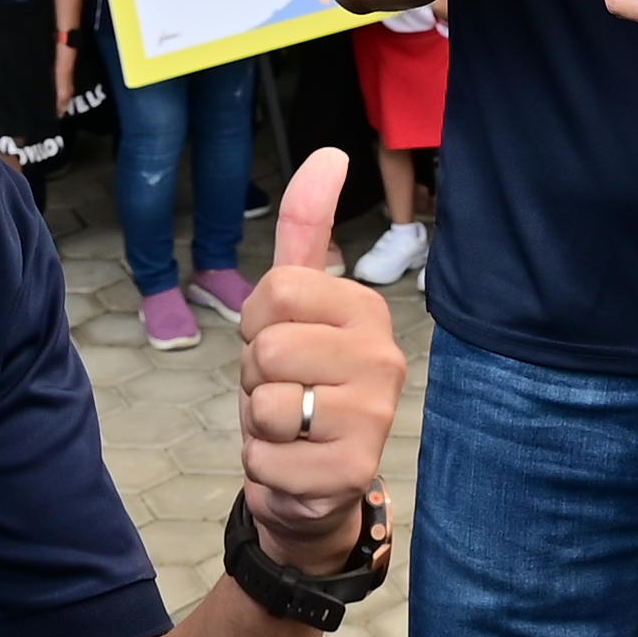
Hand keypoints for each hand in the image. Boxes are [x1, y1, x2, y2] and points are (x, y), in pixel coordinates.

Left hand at [230, 155, 405, 559]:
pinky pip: (265, 457)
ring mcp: (375, 415)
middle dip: (255, 378)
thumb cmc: (300, 384)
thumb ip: (306, 229)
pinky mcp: (355, 469)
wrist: (314, 483)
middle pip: (266, 348)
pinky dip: (264, 467)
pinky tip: (294, 465)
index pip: (276, 290)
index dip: (255, 322)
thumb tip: (329, 152)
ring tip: (290, 429)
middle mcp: (382, 357)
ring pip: (265, 403)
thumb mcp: (296, 305)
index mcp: (364, 309)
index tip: (279, 343)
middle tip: (285, 393)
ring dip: (258, 424)